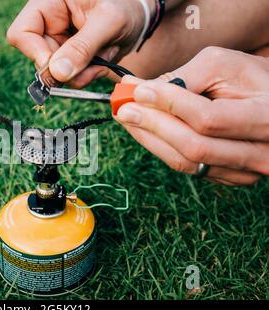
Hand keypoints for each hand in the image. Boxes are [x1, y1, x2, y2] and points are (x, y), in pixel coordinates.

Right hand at [7, 0, 149, 87]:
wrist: (141, 16)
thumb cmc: (126, 6)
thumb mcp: (108, 22)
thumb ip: (82, 47)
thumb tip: (56, 74)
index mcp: (49, 5)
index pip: (22, 33)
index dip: (34, 52)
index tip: (57, 67)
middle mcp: (50, 25)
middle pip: (39, 58)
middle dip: (66, 69)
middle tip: (91, 68)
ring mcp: (60, 44)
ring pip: (57, 73)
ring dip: (81, 73)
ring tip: (103, 58)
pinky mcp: (71, 58)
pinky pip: (72, 77)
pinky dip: (89, 75)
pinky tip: (103, 61)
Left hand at [114, 47, 268, 185]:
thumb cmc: (254, 79)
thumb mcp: (227, 65)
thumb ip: (188, 76)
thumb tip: (143, 91)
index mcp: (267, 119)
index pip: (207, 119)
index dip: (169, 104)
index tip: (137, 91)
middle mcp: (260, 153)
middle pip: (193, 146)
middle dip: (151, 124)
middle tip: (123, 108)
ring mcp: (244, 171)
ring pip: (186, 161)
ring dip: (149, 138)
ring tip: (126, 117)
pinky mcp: (228, 176)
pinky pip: (187, 166)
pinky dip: (161, 147)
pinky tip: (144, 130)